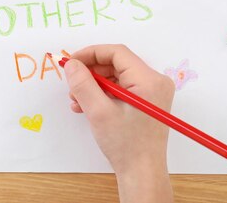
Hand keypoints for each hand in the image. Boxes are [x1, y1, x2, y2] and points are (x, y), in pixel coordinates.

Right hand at [65, 45, 174, 202]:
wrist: (142, 173)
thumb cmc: (126, 145)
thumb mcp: (99, 112)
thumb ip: (83, 84)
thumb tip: (71, 64)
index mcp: (149, 80)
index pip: (117, 53)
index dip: (91, 53)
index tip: (72, 62)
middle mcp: (154, 82)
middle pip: (116, 64)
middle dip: (91, 72)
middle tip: (72, 83)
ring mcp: (152, 92)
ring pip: (117, 76)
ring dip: (94, 84)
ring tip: (76, 99)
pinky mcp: (146, 102)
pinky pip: (121, 88)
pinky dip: (103, 93)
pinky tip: (86, 105)